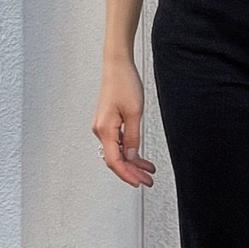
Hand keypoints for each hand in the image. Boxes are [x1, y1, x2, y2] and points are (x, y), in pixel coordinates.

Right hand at [93, 58, 155, 186]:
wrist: (117, 66)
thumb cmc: (124, 83)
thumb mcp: (134, 113)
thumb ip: (132, 137)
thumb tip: (131, 156)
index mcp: (105, 129)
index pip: (114, 161)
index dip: (127, 174)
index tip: (139, 182)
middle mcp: (100, 130)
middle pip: (115, 159)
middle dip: (131, 172)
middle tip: (147, 180)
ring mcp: (103, 126)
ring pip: (117, 152)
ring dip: (132, 162)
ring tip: (147, 171)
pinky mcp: (108, 122)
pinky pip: (117, 142)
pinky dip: (129, 150)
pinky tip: (140, 156)